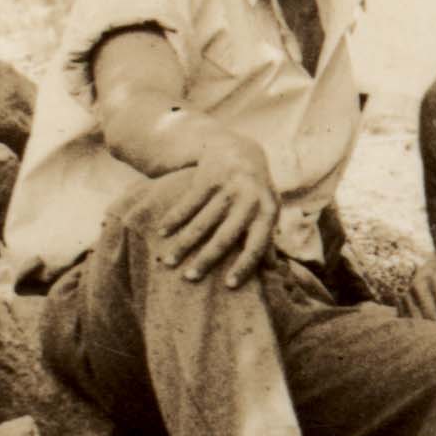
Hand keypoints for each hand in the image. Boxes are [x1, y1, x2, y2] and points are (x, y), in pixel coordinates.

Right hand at [155, 130, 280, 288]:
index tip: (228, 285)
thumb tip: (272, 268)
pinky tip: (163, 232)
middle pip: (225, 236)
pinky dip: (174, 219)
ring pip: (202, 222)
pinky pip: (188, 203)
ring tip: (168, 261)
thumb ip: (268, 236)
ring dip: (183, 244)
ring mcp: (229, 186)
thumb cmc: (254, 190)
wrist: (238, 149)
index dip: (244, 265)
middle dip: (206, 259)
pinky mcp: (209, 176)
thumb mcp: (267, 209)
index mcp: (268, 211)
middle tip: (189, 278)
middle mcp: (250, 199)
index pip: (257, 244)